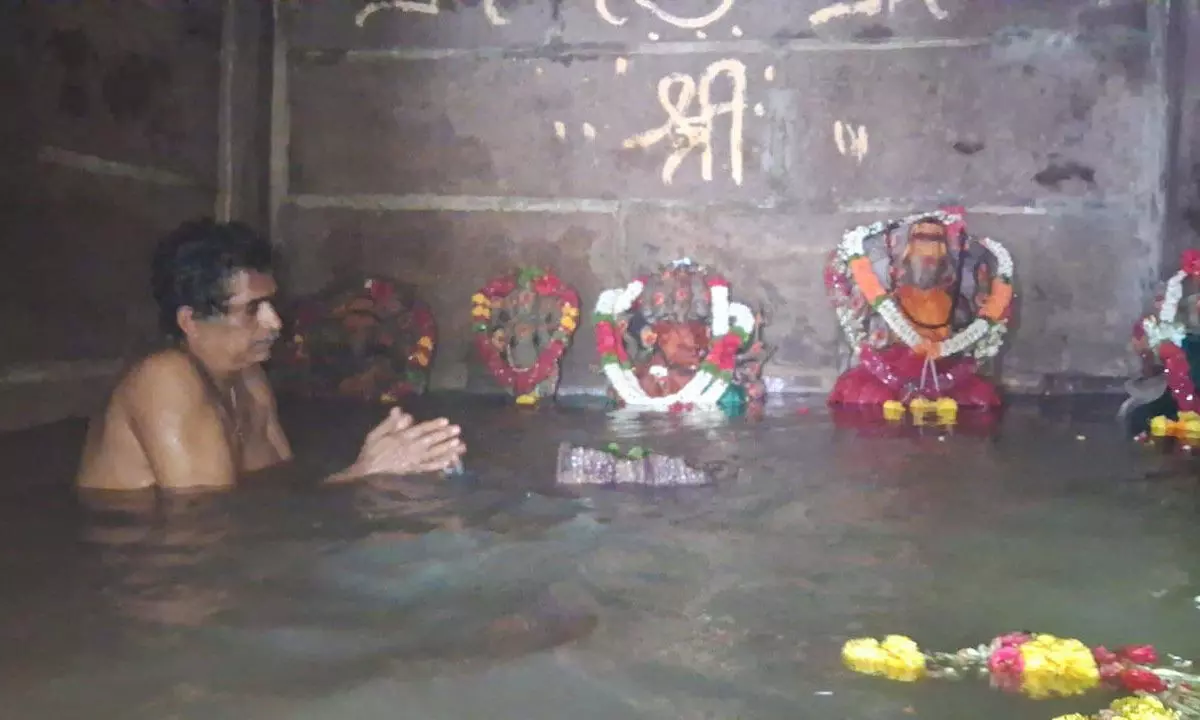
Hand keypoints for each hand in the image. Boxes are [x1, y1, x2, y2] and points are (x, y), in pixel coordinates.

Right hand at [350, 408, 465, 477]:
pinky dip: (440, 464)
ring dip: (446, 449)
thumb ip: (390, 423)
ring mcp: (413, 461)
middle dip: (444, 435)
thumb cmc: (372, 450)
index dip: (433, 425)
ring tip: (459, 444)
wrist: (367, 473)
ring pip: (433, 454)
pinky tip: (450, 460)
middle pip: (430, 441)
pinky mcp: (414, 470)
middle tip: (458, 430)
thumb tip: (399, 411)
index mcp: (401, 438)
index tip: (445, 420)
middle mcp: (410, 449)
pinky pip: (429, 467)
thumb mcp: (376, 433)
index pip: (420, 430)